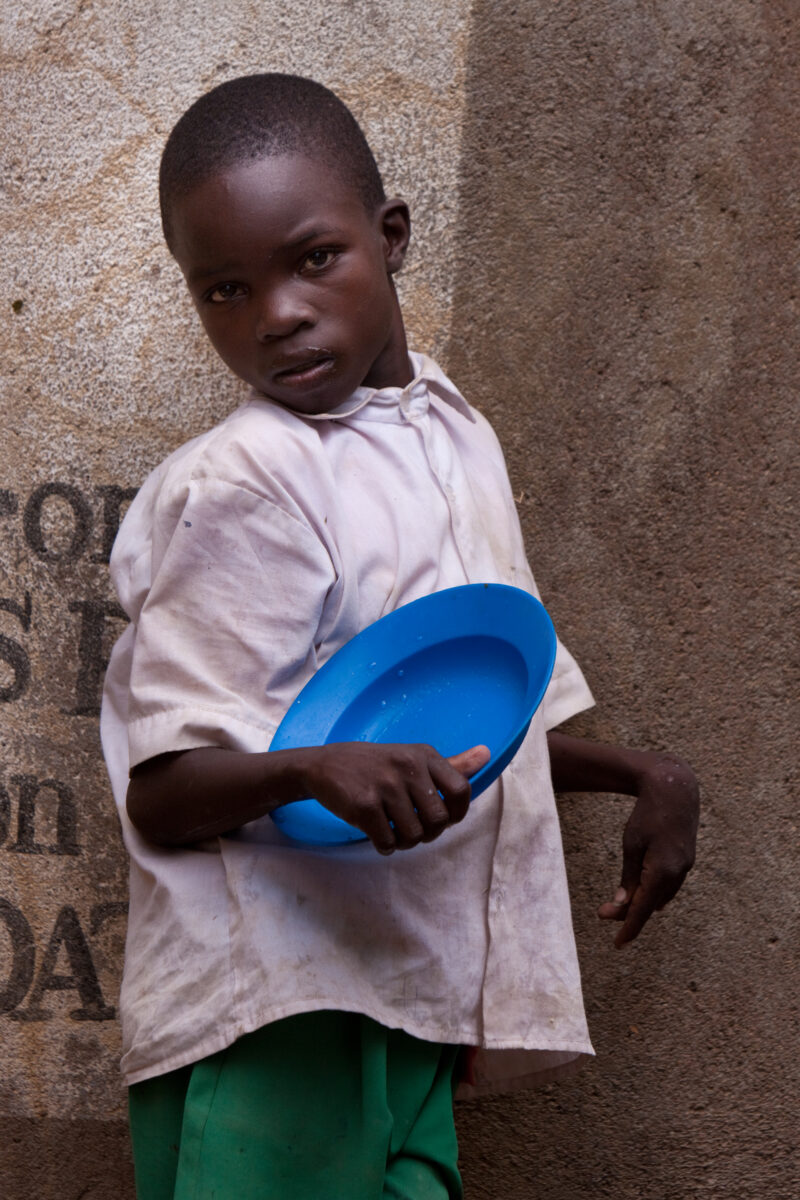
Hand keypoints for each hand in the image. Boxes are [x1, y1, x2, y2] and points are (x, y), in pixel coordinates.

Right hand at [299, 741, 490, 854]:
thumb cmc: (374, 765)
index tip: (443, 820)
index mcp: (424, 755)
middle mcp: (408, 767)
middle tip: (412, 828)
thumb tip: (487, 754)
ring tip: (392, 830)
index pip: (461, 790)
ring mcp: (385, 785)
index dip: (457, 814)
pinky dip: (384, 846)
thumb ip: (451, 764)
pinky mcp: (364, 805)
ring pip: (414, 835)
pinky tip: (376, 834)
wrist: (323, 766)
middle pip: (439, 820)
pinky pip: (387, 842)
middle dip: (428, 833)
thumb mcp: (412, 758)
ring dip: (404, 842)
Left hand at [598, 754, 698, 947]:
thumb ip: (629, 878)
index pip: (642, 909)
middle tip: (603, 913)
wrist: (675, 790)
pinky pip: (670, 885)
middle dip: (628, 912)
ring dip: (642, 903)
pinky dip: (655, 892)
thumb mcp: (631, 845)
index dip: (628, 928)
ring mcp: (685, 867)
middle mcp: (677, 873)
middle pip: (650, 904)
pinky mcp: (687, 860)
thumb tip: (623, 905)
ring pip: (661, 896)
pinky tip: (646, 896)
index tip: (617, 944)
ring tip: (620, 905)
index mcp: (661, 871)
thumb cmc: (647, 815)